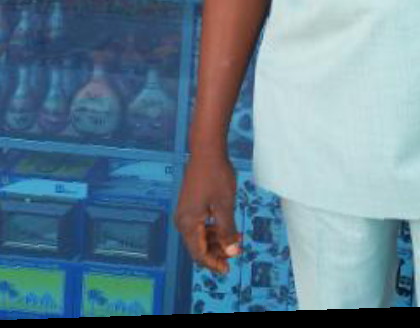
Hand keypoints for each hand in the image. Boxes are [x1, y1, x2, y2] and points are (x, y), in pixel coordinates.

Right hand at [174, 149, 241, 274]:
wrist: (207, 150)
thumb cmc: (216, 176)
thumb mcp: (225, 205)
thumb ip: (227, 231)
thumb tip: (232, 253)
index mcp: (188, 224)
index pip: (199, 254)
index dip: (213, 264)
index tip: (228, 269)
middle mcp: (182, 220)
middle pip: (198, 247)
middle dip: (217, 252)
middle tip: (237, 251)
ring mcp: (185, 212)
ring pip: (200, 236)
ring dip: (217, 240)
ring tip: (237, 238)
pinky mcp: (190, 205)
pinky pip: (200, 225)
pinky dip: (213, 229)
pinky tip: (227, 227)